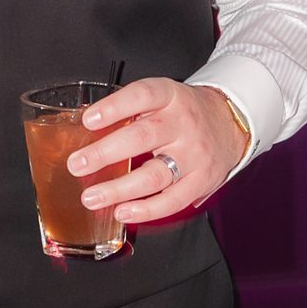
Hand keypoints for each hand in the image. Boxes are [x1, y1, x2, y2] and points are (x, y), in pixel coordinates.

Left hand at [65, 79, 248, 224]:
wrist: (229, 124)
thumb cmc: (183, 113)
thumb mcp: (162, 98)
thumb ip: (131, 111)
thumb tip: (83, 133)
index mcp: (170, 97)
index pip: (142, 96)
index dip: (115, 107)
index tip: (89, 120)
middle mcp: (183, 124)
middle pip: (142, 138)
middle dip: (105, 153)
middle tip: (77, 164)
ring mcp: (194, 154)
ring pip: (154, 175)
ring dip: (118, 189)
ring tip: (91, 197)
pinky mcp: (202, 181)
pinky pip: (172, 200)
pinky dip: (146, 209)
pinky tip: (122, 211)